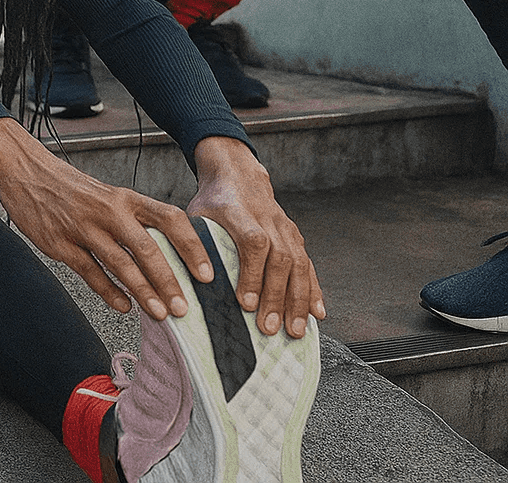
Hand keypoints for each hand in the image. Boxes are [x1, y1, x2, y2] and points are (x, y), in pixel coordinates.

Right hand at [0, 119, 211, 321]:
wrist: (25, 170)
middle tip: (184, 308)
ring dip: (143, 291)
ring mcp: (83, 227)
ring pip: (120, 263)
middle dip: (168, 281)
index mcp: (125, 198)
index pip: (170, 219)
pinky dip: (109, 291)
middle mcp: (108, 211)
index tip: (207, 273)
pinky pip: (89, 272)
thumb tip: (167, 256)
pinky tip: (124, 306)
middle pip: (147, 247)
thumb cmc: (71, 188)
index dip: (192, 247)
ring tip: (160, 314)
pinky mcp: (60, 243)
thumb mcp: (108, 196)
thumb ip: (133, 221)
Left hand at [186, 136, 323, 337]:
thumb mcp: (196, 216)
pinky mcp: (296, 236)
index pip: (253, 243)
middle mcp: (268, 219)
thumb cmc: (213, 203)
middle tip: (268, 328)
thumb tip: (189, 284)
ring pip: (299, 265)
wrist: (239, 176)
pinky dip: (314, 290)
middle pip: (280, 259)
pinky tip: (317, 313)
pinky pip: (309, 265)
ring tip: (295, 330)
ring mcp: (286, 228)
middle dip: (275, 297)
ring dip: (297, 300)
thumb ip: (194, 244)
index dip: (252, 274)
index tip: (246, 303)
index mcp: (239, 213)